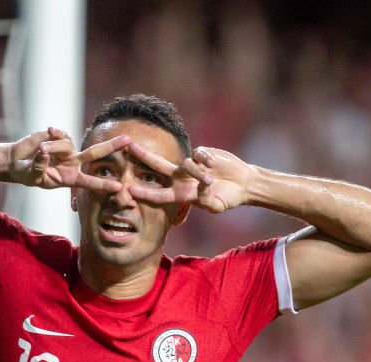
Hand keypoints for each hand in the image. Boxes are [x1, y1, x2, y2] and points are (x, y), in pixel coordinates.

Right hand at [8, 127, 127, 191]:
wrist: (18, 161)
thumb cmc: (27, 174)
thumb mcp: (33, 175)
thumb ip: (39, 166)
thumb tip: (45, 152)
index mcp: (71, 177)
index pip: (90, 182)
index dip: (103, 184)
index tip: (119, 187)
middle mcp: (73, 162)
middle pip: (95, 153)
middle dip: (112, 146)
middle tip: (129, 140)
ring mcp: (67, 148)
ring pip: (67, 144)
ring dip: (53, 147)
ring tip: (40, 150)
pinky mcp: (58, 136)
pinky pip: (60, 134)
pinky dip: (54, 134)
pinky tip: (47, 132)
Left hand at [127, 144, 253, 212]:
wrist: (243, 184)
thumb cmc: (228, 198)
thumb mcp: (218, 205)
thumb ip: (209, 202)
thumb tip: (201, 190)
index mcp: (181, 194)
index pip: (159, 194)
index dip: (145, 192)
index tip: (129, 190)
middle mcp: (182, 178)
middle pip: (158, 165)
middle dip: (143, 156)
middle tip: (127, 147)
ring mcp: (192, 165)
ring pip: (186, 164)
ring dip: (197, 172)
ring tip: (210, 180)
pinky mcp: (203, 154)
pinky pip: (199, 154)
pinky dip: (205, 160)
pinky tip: (214, 165)